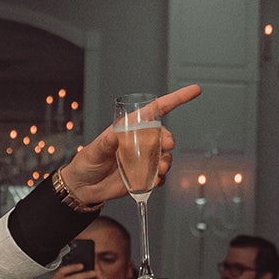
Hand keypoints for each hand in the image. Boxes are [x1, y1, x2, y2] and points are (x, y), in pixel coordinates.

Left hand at [57, 83, 201, 202]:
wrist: (84, 188)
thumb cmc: (87, 163)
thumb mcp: (93, 151)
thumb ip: (104, 145)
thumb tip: (113, 137)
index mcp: (129, 128)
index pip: (155, 109)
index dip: (176, 99)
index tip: (194, 91)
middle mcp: (140, 141)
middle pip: (163, 134)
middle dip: (169, 139)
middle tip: (167, 146)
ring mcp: (144, 158)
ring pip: (165, 156)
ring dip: (167, 161)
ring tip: (160, 170)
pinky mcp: (145, 175)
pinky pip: (160, 175)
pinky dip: (161, 178)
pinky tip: (155, 181)